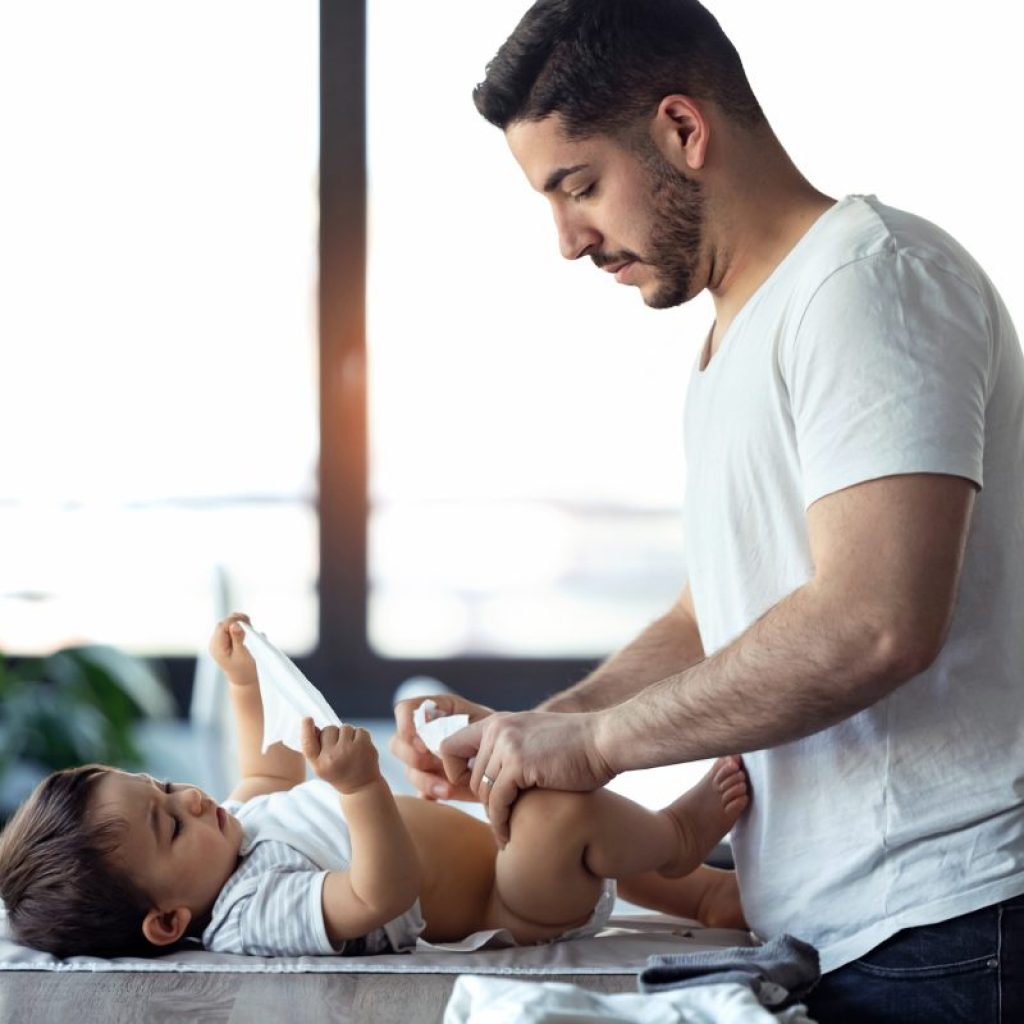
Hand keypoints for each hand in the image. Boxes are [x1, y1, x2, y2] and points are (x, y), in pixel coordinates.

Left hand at [208, 612, 256, 684]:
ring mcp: (218, 644)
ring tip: (248, 625)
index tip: (248, 621)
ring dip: (237, 623)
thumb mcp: (243, 654)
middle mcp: (215, 644)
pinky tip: (245, 630)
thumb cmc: (244, 669)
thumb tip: (235, 625)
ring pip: (225, 626)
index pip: (223, 626)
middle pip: (222, 625)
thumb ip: (238, 639)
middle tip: (249, 622)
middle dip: (236, 620)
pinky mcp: (224, 643)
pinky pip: (227, 630)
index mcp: (217, 648)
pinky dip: (236, 628)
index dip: (235, 620)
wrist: (244, 680)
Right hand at [301, 718, 381, 793]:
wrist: (361, 786)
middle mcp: (332, 757)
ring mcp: (349, 750)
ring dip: (348, 735)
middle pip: (329, 729)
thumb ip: (315, 748)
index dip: (306, 729)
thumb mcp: (321, 766)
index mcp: (319, 764)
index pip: (308, 743)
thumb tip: (313, 725)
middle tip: (339, 749)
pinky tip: (360, 749)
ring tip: (350, 750)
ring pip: (345, 727)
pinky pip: (359, 730)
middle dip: (333, 735)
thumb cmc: (338, 773)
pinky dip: (360, 736)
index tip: (308, 719)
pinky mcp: (364, 745)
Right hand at [389, 692, 494, 800]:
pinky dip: (430, 795)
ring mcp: (426, 759)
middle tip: (429, 763)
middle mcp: (425, 734)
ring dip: (425, 781)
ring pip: (409, 770)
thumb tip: (432, 739)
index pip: (406, 710)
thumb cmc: (501, 734)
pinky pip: (420, 791)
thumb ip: (460, 729)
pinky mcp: (432, 781)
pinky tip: (444, 796)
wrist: (513, 756)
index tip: (423, 742)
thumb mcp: (485, 724)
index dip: (408, 725)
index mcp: (436, 710)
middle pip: (398, 742)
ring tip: (448, 790)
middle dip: (412, 756)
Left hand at [439, 710, 614, 844]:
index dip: (455, 771)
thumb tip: (490, 780)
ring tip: (505, 833)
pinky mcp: (518, 763)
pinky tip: (509, 837)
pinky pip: (497, 802)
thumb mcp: (534, 741)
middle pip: (472, 777)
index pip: (452, 745)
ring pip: (483, 792)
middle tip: (500, 821)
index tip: (473, 790)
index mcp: (498, 722)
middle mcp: (498, 729)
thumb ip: (510, 752)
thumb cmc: (577, 747)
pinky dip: (500, 823)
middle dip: (484, 802)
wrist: (605, 740)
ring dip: (493, 817)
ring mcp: (507, 744)